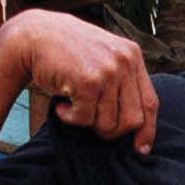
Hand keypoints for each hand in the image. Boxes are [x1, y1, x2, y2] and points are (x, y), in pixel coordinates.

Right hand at [5, 11, 156, 152]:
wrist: (33, 35)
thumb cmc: (67, 52)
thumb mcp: (103, 57)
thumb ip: (122, 80)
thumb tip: (135, 124)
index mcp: (132, 55)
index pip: (150, 102)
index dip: (147, 130)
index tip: (141, 148)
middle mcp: (125, 62)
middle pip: (133, 120)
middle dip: (112, 131)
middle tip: (92, 124)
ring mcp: (108, 71)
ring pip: (108, 123)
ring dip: (87, 122)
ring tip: (73, 105)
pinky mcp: (88, 82)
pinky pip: (86, 120)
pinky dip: (70, 118)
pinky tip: (62, 103)